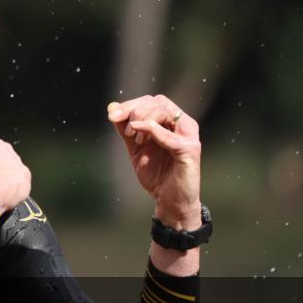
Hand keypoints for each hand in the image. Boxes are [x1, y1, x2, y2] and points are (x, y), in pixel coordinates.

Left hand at [107, 95, 201, 229]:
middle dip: (135, 110)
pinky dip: (152, 130)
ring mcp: (189, 136)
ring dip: (143, 120)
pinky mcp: (190, 150)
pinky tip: (137, 134)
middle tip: (124, 130)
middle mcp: (183, 125)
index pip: (151, 101)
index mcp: (172, 122)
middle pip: (158, 101)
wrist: (169, 201)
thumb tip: (111, 107)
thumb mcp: (135, 149)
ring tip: (135, 140)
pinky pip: (170, 135)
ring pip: (164, 111)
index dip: (130, 104)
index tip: (112, 116)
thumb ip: (125, 129)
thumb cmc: (156, 175)